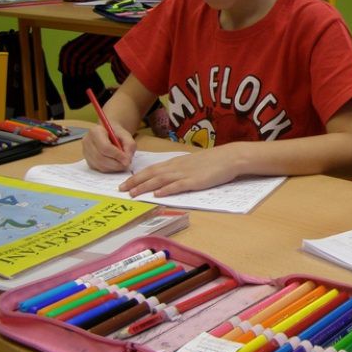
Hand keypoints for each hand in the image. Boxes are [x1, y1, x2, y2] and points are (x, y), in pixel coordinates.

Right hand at [82, 124, 135, 172]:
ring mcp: (85, 151)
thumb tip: (126, 160)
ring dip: (113, 167)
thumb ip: (129, 146)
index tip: (127, 160)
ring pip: (99, 164)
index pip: (105, 147)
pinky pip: (98, 168)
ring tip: (122, 164)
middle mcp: (87, 141)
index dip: (117, 155)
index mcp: (96, 131)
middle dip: (115, 163)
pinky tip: (115, 165)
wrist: (109, 133)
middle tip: (126, 164)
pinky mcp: (87, 160)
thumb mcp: (127, 136)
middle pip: (100, 157)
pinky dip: (109, 169)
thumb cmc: (117, 134)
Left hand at [118, 146, 239, 197]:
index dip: (137, 176)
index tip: (125, 183)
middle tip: (121, 190)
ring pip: (160, 180)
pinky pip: (178, 185)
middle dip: (135, 182)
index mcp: (176, 163)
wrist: (230, 157)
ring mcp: (186, 174)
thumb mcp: (192, 163)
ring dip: (145, 187)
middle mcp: (177, 167)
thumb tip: (166, 178)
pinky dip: (166, 190)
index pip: (151, 169)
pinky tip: (158, 194)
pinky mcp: (195, 181)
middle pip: (152, 174)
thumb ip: (179, 169)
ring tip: (133, 194)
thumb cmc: (213, 160)